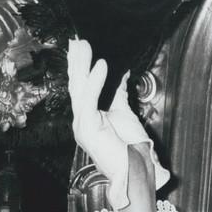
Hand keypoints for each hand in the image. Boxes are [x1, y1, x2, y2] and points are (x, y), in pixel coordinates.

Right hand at [67, 39, 168, 208]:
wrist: (135, 170)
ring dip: (81, 66)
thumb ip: (119, 95)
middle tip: (76, 41)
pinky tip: (100, 66)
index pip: (81, 88)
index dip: (80, 67)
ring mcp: (82, 126)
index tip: (80, 48)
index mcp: (88, 117)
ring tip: (84, 47)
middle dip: (76, 62)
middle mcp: (82, 121)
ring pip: (79, 90)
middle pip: (76, 86)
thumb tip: (122, 78)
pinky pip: (89, 100)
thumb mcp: (125, 114)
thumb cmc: (131, 148)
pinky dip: (95, 82)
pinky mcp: (88, 128)